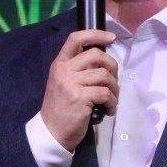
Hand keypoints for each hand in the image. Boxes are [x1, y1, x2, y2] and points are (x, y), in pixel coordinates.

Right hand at [39, 29, 118, 150]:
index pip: (76, 39)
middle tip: (113, 81)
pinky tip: (109, 110)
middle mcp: (64, 70)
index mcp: (60, 64)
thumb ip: (78, 69)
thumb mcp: (64, 82)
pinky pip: (106, 93)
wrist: (52, 132)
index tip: (111, 38)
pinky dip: (112, 102)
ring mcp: (71, 83)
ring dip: (115, 88)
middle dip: (112, 66)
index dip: (96, 34)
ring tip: (112, 99)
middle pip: (96, 55)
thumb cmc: (61, 107)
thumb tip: (103, 61)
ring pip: (104, 75)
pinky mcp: (80, 98)